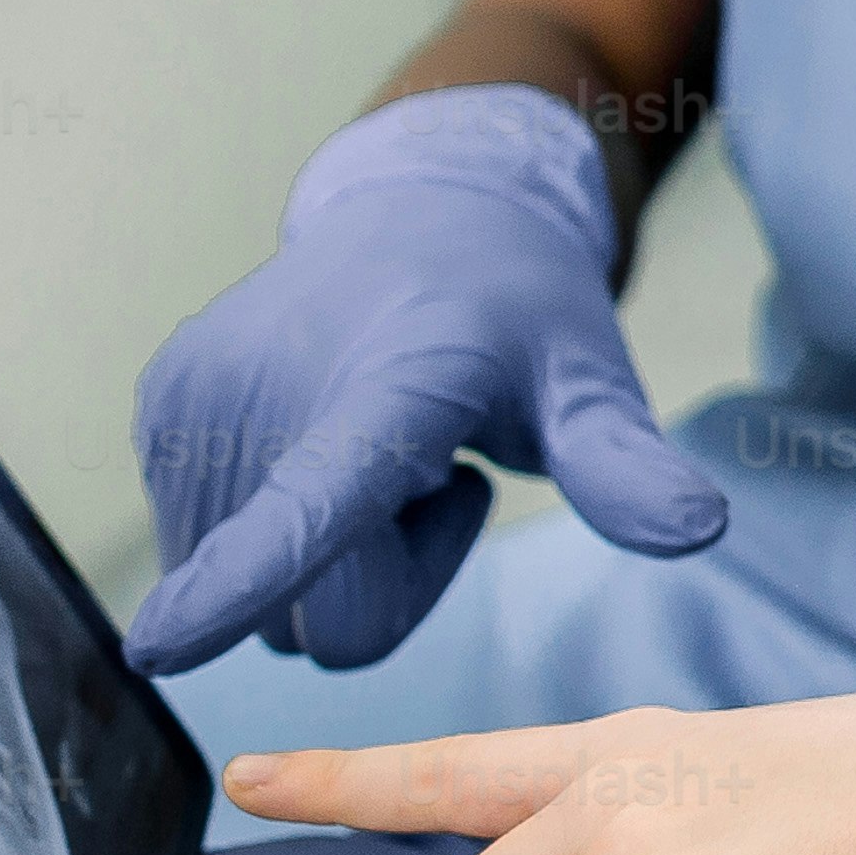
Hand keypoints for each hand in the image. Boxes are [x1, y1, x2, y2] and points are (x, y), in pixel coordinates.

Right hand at [124, 88, 727, 675]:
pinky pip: (213, 558)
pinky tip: (327, 439)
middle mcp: (269, 386)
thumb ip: (624, 464)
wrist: (423, 209)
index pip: (312, 504)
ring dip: (329, 559)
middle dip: (385, 588)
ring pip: (260, 606)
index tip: (159, 646)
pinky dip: (273, 527)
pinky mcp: (160, 412)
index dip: (238, 582)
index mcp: (385, 386)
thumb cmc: (517, 311)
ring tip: (382, 447)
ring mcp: (197, 399)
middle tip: (434, 473)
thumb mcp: (588, 378)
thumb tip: (696, 527)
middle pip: (317, 620)